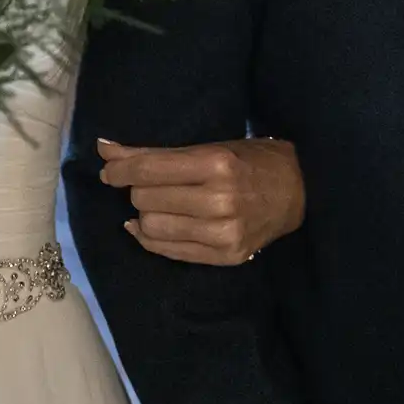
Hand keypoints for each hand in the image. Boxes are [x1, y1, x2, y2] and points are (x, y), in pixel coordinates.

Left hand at [98, 137, 304, 265]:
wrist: (299, 192)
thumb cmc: (250, 161)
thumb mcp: (208, 147)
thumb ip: (156, 153)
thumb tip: (105, 150)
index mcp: (216, 164)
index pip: (148, 170)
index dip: (120, 169)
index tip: (109, 169)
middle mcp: (220, 200)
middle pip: (146, 198)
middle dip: (137, 189)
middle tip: (146, 183)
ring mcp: (223, 233)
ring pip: (152, 227)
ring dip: (144, 214)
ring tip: (154, 205)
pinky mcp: (225, 256)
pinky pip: (167, 251)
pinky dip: (149, 238)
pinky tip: (148, 226)